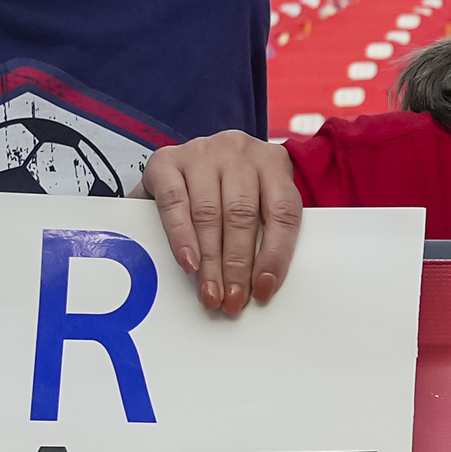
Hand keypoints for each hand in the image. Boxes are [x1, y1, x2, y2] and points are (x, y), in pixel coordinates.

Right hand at [144, 132, 300, 314]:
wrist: (184, 159)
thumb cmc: (228, 189)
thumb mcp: (256, 200)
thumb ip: (264, 230)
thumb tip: (264, 283)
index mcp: (272, 162)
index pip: (283, 212)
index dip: (274, 255)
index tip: (263, 289)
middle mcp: (239, 151)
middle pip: (242, 216)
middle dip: (237, 266)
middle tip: (232, 300)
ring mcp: (202, 152)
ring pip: (209, 213)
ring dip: (210, 260)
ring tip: (210, 291)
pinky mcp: (166, 160)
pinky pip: (174, 202)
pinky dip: (181, 236)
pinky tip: (187, 262)